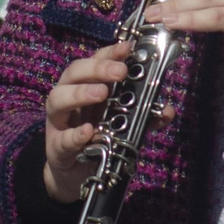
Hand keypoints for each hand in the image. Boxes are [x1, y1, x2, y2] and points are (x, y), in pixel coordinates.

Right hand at [44, 41, 177, 202]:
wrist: (78, 174)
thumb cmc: (101, 138)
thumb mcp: (126, 124)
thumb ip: (146, 116)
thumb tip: (168, 110)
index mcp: (87, 85)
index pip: (94, 61)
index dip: (110, 52)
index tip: (128, 48)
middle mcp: (69, 97)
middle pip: (74, 72)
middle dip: (97, 68)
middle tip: (120, 72)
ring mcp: (59, 122)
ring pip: (58, 99)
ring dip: (79, 93)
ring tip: (101, 93)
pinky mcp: (55, 147)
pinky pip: (62, 139)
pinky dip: (75, 135)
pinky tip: (88, 131)